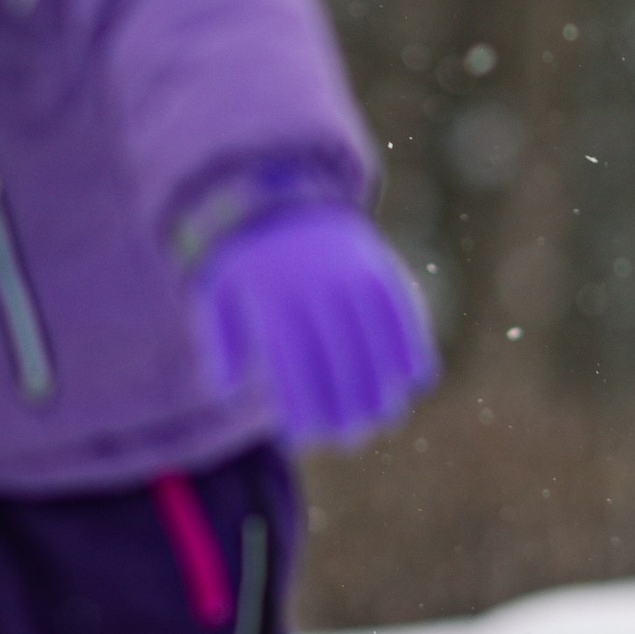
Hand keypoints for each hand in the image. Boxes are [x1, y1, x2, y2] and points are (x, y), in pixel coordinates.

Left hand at [192, 207, 439, 449]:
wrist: (276, 192)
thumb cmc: (243, 259)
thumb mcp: (214, 294)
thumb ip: (219, 344)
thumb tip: (226, 393)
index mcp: (274, 303)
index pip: (294, 371)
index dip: (302, 411)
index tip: (303, 441)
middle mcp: (317, 293)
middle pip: (340, 364)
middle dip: (348, 409)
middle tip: (350, 440)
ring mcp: (353, 279)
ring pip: (377, 345)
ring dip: (386, 389)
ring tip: (385, 420)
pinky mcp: (379, 268)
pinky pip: (404, 314)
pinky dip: (415, 347)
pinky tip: (420, 381)